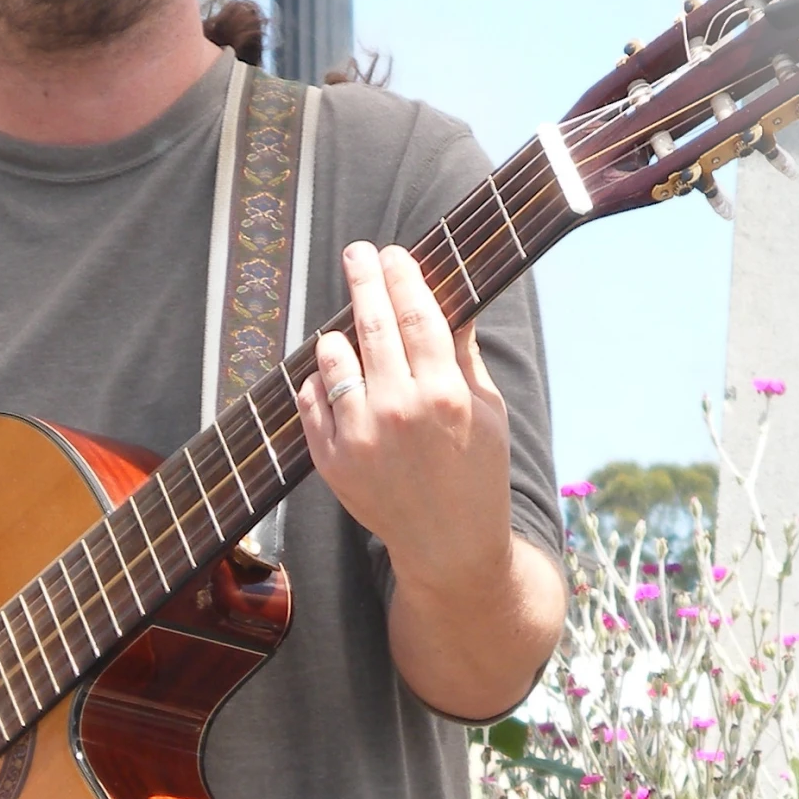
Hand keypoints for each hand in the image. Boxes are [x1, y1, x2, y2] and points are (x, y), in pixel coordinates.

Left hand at [298, 241, 563, 716]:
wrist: (447, 545)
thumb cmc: (477, 474)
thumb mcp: (487, 411)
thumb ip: (464, 354)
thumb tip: (452, 298)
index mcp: (444, 395)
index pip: (416, 314)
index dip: (402, 276)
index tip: (393, 253)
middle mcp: (397, 411)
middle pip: (371, 324)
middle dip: (363, 280)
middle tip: (357, 253)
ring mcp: (357, 436)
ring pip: (332, 358)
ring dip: (338, 335)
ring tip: (349, 329)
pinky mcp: (330, 459)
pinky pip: (310, 399)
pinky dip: (319, 381)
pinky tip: (334, 377)